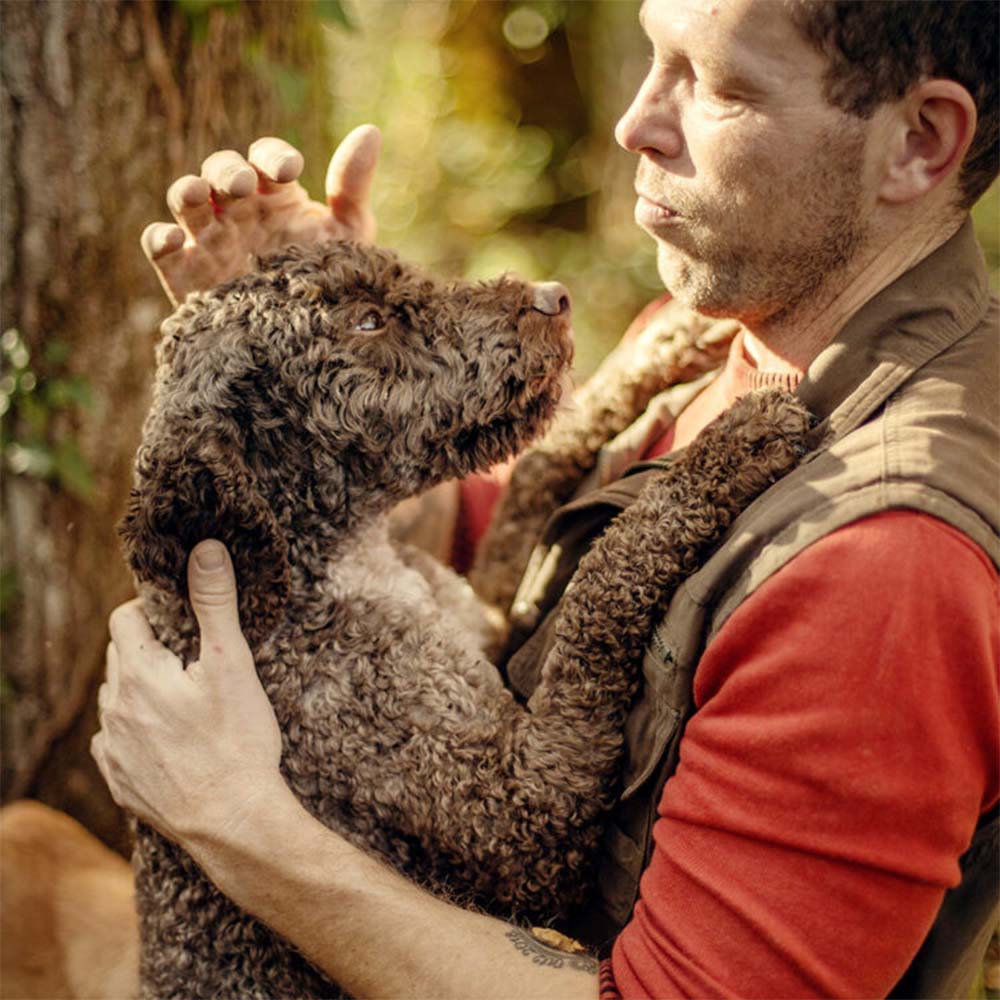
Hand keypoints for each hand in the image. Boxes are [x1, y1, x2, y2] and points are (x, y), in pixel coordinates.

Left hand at [92, 540, 284, 846]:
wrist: (233, 823)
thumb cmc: (237, 741)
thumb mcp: (232, 663)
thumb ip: (215, 603)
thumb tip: (206, 549)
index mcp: (139, 673)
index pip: (124, 618)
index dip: (152, 610)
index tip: (181, 618)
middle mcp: (116, 708)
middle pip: (119, 657)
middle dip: (149, 647)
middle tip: (191, 655)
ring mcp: (115, 749)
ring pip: (117, 699)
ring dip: (140, 688)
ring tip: (183, 696)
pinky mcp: (120, 782)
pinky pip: (117, 741)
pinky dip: (136, 730)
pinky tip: (168, 737)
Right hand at [142, 125, 381, 305]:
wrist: (311, 344)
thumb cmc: (329, 282)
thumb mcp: (348, 235)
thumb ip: (352, 186)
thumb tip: (370, 131)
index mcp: (276, 196)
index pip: (266, 159)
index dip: (272, 158)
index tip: (288, 171)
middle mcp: (240, 211)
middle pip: (220, 171)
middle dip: (227, 171)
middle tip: (240, 184)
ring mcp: (210, 240)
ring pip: (186, 201)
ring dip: (187, 190)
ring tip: (196, 193)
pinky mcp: (187, 275)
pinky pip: (161, 248)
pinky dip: (161, 238)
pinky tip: (174, 238)